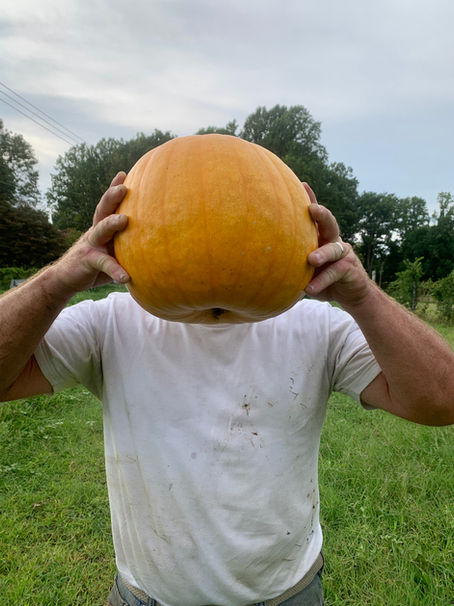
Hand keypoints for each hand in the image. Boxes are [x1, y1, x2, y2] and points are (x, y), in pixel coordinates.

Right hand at [52, 172, 129, 295]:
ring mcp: (90, 245)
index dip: (115, 188)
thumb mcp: (113, 252)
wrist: (66, 279)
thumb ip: (128, 247)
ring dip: (111, 223)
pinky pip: (103, 264)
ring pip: (100, 230)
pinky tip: (125, 277)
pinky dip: (115, 270)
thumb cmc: (96, 265)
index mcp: (103, 227)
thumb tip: (159, 245)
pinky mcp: (88, 261)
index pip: (110, 205)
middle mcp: (96, 231)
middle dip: (112, 197)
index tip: (124, 173)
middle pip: (103, 210)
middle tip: (123, 187)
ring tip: (124, 219)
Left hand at [303, 183, 372, 308]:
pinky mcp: (350, 269)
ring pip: (333, 249)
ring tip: (311, 260)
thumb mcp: (306, 269)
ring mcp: (344, 254)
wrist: (352, 295)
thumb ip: (291, 263)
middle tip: (312, 209)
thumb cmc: (323, 279)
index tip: (302, 184)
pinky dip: (321, 281)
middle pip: (329, 223)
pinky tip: (309, 289)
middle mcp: (333, 241)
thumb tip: (258, 262)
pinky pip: (335, 273)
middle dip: (322, 214)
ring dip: (322, 253)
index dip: (311, 199)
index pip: (316, 217)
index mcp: (321, 237)